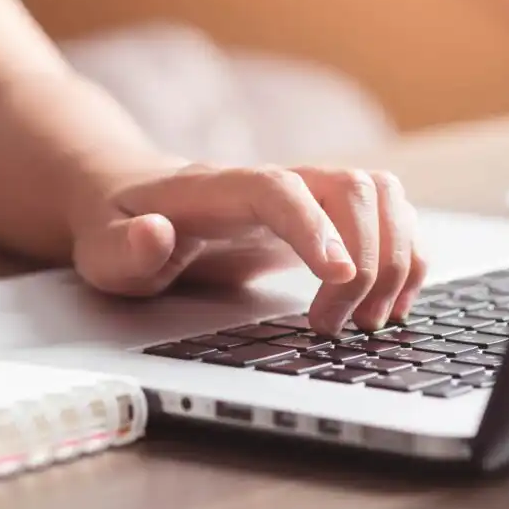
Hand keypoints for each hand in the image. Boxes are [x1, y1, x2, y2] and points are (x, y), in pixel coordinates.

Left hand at [71, 162, 426, 334]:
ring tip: (368, 320)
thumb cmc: (122, 228)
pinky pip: (387, 216)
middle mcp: (271, 182)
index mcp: (217, 188)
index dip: (315, 227)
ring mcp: (302, 195)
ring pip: (381, 195)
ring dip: (395, 257)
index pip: (279, 189)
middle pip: (349, 187)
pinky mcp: (321, 217)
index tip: (338, 278)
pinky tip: (389, 304)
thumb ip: (125, 248)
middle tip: (335, 326)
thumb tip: (154, 235)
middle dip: (364, 260)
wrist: (135, 203)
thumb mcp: (104, 250)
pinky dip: (405, 256)